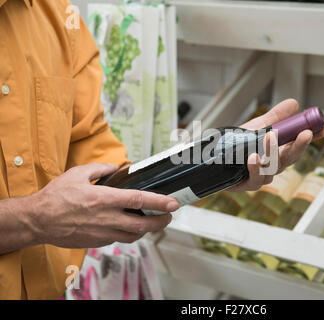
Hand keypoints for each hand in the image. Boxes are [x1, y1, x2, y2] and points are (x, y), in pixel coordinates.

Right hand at [27, 162, 178, 247]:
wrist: (38, 220)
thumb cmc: (56, 197)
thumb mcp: (78, 174)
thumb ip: (100, 169)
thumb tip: (116, 169)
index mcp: (103, 199)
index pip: (139, 200)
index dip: (159, 202)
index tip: (173, 202)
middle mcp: (106, 218)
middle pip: (143, 224)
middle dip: (160, 221)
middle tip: (168, 216)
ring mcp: (102, 233)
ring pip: (134, 235)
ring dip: (147, 229)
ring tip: (154, 221)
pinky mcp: (97, 242)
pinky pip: (120, 240)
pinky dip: (130, 234)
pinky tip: (132, 226)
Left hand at [229, 99, 323, 191]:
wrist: (215, 158)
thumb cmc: (238, 144)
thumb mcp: (258, 127)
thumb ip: (276, 117)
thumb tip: (294, 103)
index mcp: (280, 151)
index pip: (299, 144)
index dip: (314, 138)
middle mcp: (274, 165)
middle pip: (291, 158)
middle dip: (299, 145)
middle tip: (306, 133)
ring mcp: (262, 176)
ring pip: (273, 167)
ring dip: (273, 152)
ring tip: (270, 137)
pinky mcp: (247, 184)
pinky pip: (255, 179)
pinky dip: (255, 169)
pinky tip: (253, 158)